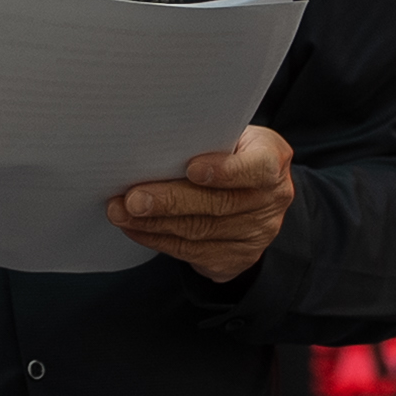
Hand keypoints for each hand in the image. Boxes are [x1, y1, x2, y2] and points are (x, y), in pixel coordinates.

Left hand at [108, 125, 294, 283]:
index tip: (191, 168)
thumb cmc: (232, 154)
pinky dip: (157, 239)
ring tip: (121, 211)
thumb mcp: (232, 137)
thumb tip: (155, 141)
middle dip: (170, 201)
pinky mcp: (236, 259)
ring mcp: (255, 235)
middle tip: (133, 198)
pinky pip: (191, 252)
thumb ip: (206, 139)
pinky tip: (134, 228)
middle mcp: (271, 200)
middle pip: (218, 205)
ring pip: (199, 232)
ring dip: (153, 223)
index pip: (258, 167)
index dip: (225, 171)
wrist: (254, 196)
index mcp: (274, 160)